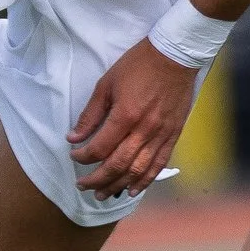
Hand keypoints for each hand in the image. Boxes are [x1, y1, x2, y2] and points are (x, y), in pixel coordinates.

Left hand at [68, 39, 200, 199]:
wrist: (175, 56)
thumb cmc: (139, 65)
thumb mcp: (107, 83)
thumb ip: (91, 113)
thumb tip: (74, 137)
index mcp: (125, 115)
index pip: (100, 147)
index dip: (83, 156)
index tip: (74, 155)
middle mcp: (144, 130)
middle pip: (117, 165)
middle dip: (97, 179)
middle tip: (83, 186)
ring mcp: (161, 135)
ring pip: (137, 170)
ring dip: (118, 185)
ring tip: (103, 194)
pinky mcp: (173, 135)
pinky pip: (159, 164)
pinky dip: (145, 180)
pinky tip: (132, 190)